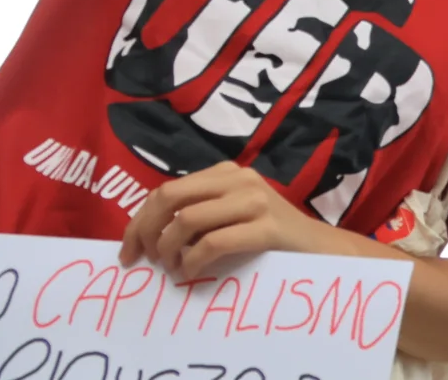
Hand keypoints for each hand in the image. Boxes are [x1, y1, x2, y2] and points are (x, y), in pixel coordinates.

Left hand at [119, 162, 340, 278]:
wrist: (319, 248)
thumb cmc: (268, 237)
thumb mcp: (230, 215)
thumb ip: (198, 214)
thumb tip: (145, 237)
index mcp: (227, 173)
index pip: (165, 190)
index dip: (138, 222)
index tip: (128, 253)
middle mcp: (239, 179)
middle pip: (170, 198)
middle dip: (145, 232)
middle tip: (145, 261)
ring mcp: (255, 201)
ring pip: (186, 220)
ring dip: (168, 251)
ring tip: (172, 269)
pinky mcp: (266, 227)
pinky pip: (212, 243)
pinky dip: (192, 263)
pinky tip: (191, 273)